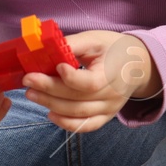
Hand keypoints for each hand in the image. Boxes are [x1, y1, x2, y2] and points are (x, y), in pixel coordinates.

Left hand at [22, 31, 159, 133]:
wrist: (137, 65)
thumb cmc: (113, 49)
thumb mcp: (96, 39)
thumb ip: (73, 44)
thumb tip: (45, 47)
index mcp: (112, 73)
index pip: (91, 83)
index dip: (71, 78)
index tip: (56, 67)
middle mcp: (113, 95)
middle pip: (79, 99)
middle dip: (49, 91)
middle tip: (28, 81)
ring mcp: (110, 109)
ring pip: (78, 114)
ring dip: (52, 105)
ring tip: (31, 94)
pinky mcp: (106, 117)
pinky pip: (86, 126)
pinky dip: (66, 123)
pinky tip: (50, 114)